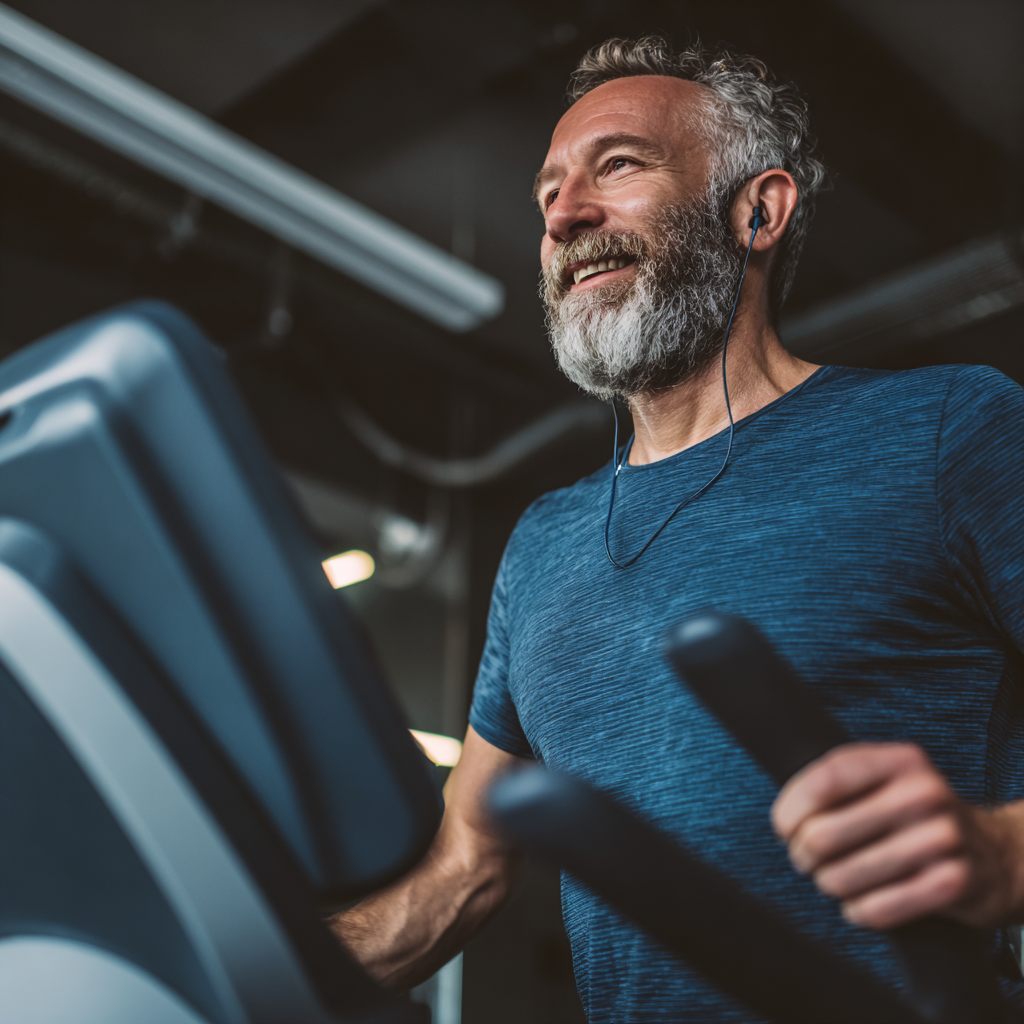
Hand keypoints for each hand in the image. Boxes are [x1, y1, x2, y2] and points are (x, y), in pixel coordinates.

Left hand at [771, 742, 1023, 929]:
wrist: (992, 852)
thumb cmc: (914, 815)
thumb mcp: (883, 780)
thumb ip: (837, 782)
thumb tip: (785, 818)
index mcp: (899, 760)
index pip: (824, 781)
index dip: (790, 810)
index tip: (783, 827)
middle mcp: (923, 794)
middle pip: (823, 834)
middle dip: (802, 854)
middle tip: (808, 858)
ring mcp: (941, 839)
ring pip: (843, 876)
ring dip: (829, 884)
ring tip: (836, 878)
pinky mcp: (952, 883)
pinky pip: (876, 908)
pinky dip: (858, 911)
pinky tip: (860, 902)